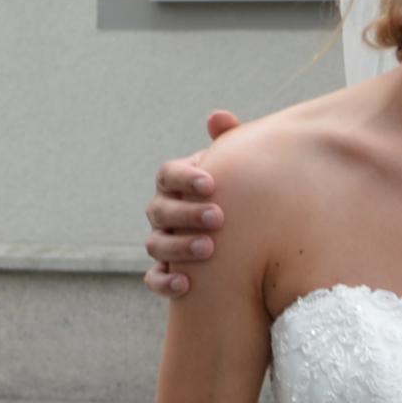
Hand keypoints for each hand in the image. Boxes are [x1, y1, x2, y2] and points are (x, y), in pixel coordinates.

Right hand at [141, 108, 249, 297]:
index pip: (167, 174)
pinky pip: (154, 278)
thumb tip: (218, 117)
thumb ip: (230, 142)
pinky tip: (186, 285)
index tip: (210, 184)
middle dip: (187, 214)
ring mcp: (161, 241)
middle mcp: (163, 212)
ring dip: (179, 247)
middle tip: (218, 217)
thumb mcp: (239, 168)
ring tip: (208, 249)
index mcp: (176, 184)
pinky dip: (164, 282)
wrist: (247, 234)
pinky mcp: (165, 272)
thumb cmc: (240, 193)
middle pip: (160, 210)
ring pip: (155, 244)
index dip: (184, 178)